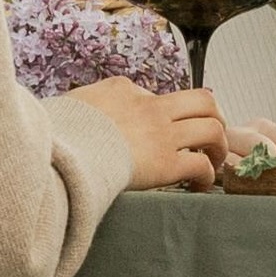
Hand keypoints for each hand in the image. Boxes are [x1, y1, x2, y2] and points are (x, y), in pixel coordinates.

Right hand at [72, 80, 264, 191]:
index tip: (162, 130)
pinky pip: (201, 166)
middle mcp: (150, 107)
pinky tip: (198, 187)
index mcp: (124, 89)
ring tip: (213, 161)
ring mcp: (161, 133)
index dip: (164, 114)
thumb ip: (84, 107)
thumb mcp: (69, 104)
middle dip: (214, 116)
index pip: (157, 95)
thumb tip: (77, 113)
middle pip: (202, 100)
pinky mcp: (166, 163)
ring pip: (212, 128)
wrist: (61, 149)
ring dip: (218, 146)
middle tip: (210, 136)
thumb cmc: (57, 131)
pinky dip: (206, 177)